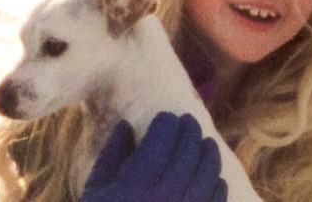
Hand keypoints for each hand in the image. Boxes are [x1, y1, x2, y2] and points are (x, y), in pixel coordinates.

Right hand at [81, 112, 227, 201]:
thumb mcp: (94, 191)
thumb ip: (111, 155)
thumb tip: (127, 124)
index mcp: (135, 184)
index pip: (160, 139)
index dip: (166, 123)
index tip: (165, 118)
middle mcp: (164, 196)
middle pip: (187, 151)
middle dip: (189, 131)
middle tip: (187, 122)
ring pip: (208, 171)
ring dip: (208, 152)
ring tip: (205, 143)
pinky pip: (216, 198)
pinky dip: (216, 182)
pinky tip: (213, 176)